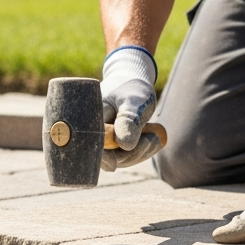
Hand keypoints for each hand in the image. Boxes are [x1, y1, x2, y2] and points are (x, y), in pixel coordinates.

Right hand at [99, 46, 159, 170]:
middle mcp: (91, 131)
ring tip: (155, 137)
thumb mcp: (133, 101)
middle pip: (105, 156)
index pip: (91, 143)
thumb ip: (129, 120)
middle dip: (130, 153)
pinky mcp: (112, 145)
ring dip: (138, 153)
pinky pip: (124, 156)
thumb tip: (124, 145)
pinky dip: (139, 152)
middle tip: (152, 139)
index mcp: (89, 118)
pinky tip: (152, 141)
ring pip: (118, 159)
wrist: (132, 83)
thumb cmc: (131, 89)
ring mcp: (102, 140)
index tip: (118, 162)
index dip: (104, 156)